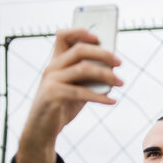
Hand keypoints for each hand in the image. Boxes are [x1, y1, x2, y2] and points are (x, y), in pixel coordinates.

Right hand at [16, 28, 123, 162]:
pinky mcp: (52, 95)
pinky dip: (100, 97)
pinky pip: (81, 92)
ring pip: (83, 69)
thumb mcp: (77, 88)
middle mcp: (52, 68)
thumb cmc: (62, 106)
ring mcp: (51, 80)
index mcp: (56, 62)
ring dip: (106, 75)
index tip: (100, 37)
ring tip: (121, 82)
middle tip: (120, 62)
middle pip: (79, 50)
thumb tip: (112, 69)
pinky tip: (112, 101)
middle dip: (103, 54)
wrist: (42, 130)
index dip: (80, 32)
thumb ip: (89, 78)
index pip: (63, 36)